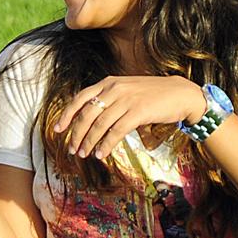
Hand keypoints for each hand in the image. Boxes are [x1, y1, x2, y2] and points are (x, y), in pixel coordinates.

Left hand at [52, 76, 207, 160]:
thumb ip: (109, 99)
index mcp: (108, 83)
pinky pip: (115, 132)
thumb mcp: (126, 90)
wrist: (180, 94)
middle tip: (72, 149)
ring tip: (84, 154)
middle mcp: (114, 89)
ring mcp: (126, 100)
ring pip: (99, 125)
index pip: (80, 98)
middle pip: (86, 114)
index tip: (57, 129)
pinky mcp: (137, 112)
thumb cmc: (152, 95)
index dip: (67, 115)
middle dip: (76, 134)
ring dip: (89, 142)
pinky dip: (106, 145)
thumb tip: (90, 119)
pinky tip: (101, 154)